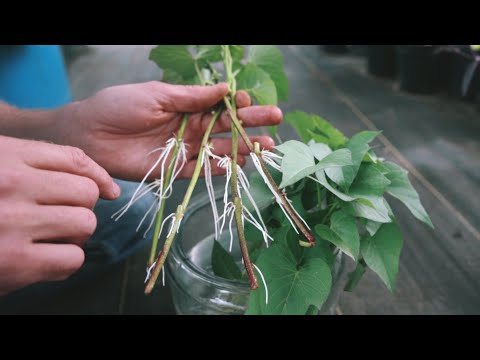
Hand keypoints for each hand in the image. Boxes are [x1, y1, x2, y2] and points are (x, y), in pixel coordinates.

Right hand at [0, 135, 118, 295]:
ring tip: (51, 238)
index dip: (98, 177)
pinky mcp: (15, 261)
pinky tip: (43, 260)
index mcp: (5, 156)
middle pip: (86, 192)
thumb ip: (30, 164)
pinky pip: (72, 258)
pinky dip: (64, 262)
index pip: (74, 159)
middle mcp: (11, 183)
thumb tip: (100, 184)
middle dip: (80, 207)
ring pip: (85, 223)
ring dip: (74, 235)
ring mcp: (13, 221)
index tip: (106, 190)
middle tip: (61, 217)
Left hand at [51, 81, 281, 180]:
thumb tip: (225, 89)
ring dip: (243, 148)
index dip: (239, 104)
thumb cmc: (119, 106)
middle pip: (227, 127)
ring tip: (265, 147)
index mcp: (186, 106)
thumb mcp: (158, 95)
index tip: (253, 102)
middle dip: (252, 124)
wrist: (91, 135)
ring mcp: (185, 150)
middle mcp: (190, 128)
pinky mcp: (175, 170)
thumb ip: (192, 97)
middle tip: (276, 122)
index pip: (220, 105)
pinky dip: (221, 169)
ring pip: (220, 150)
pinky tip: (239, 165)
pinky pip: (203, 170)